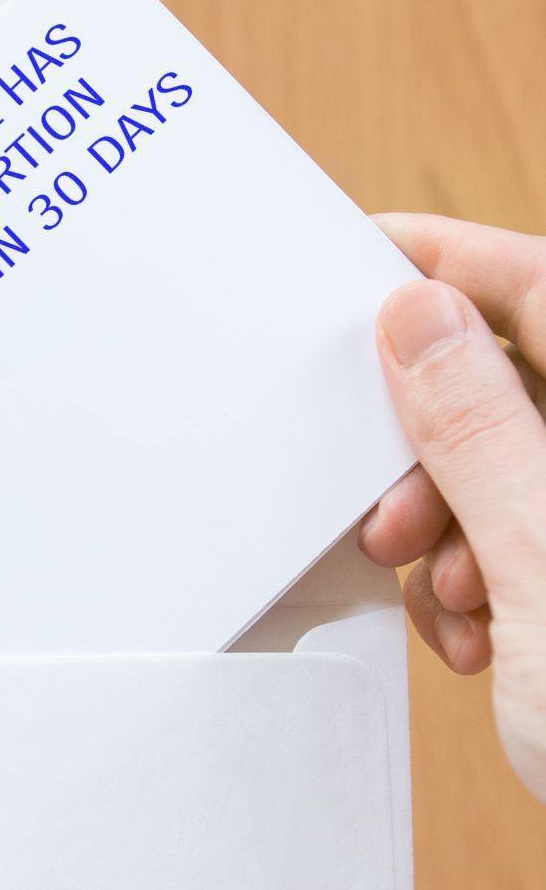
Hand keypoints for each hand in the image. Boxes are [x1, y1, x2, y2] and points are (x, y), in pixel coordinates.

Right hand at [360, 213, 545, 802]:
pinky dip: (479, 584)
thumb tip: (420, 316)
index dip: (457, 260)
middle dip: (440, 447)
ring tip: (457, 602)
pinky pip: (518, 541)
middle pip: (522, 387)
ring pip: (509, 471)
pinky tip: (480, 639)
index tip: (367, 251)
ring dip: (454, 530)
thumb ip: (484, 431)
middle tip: (395, 512)